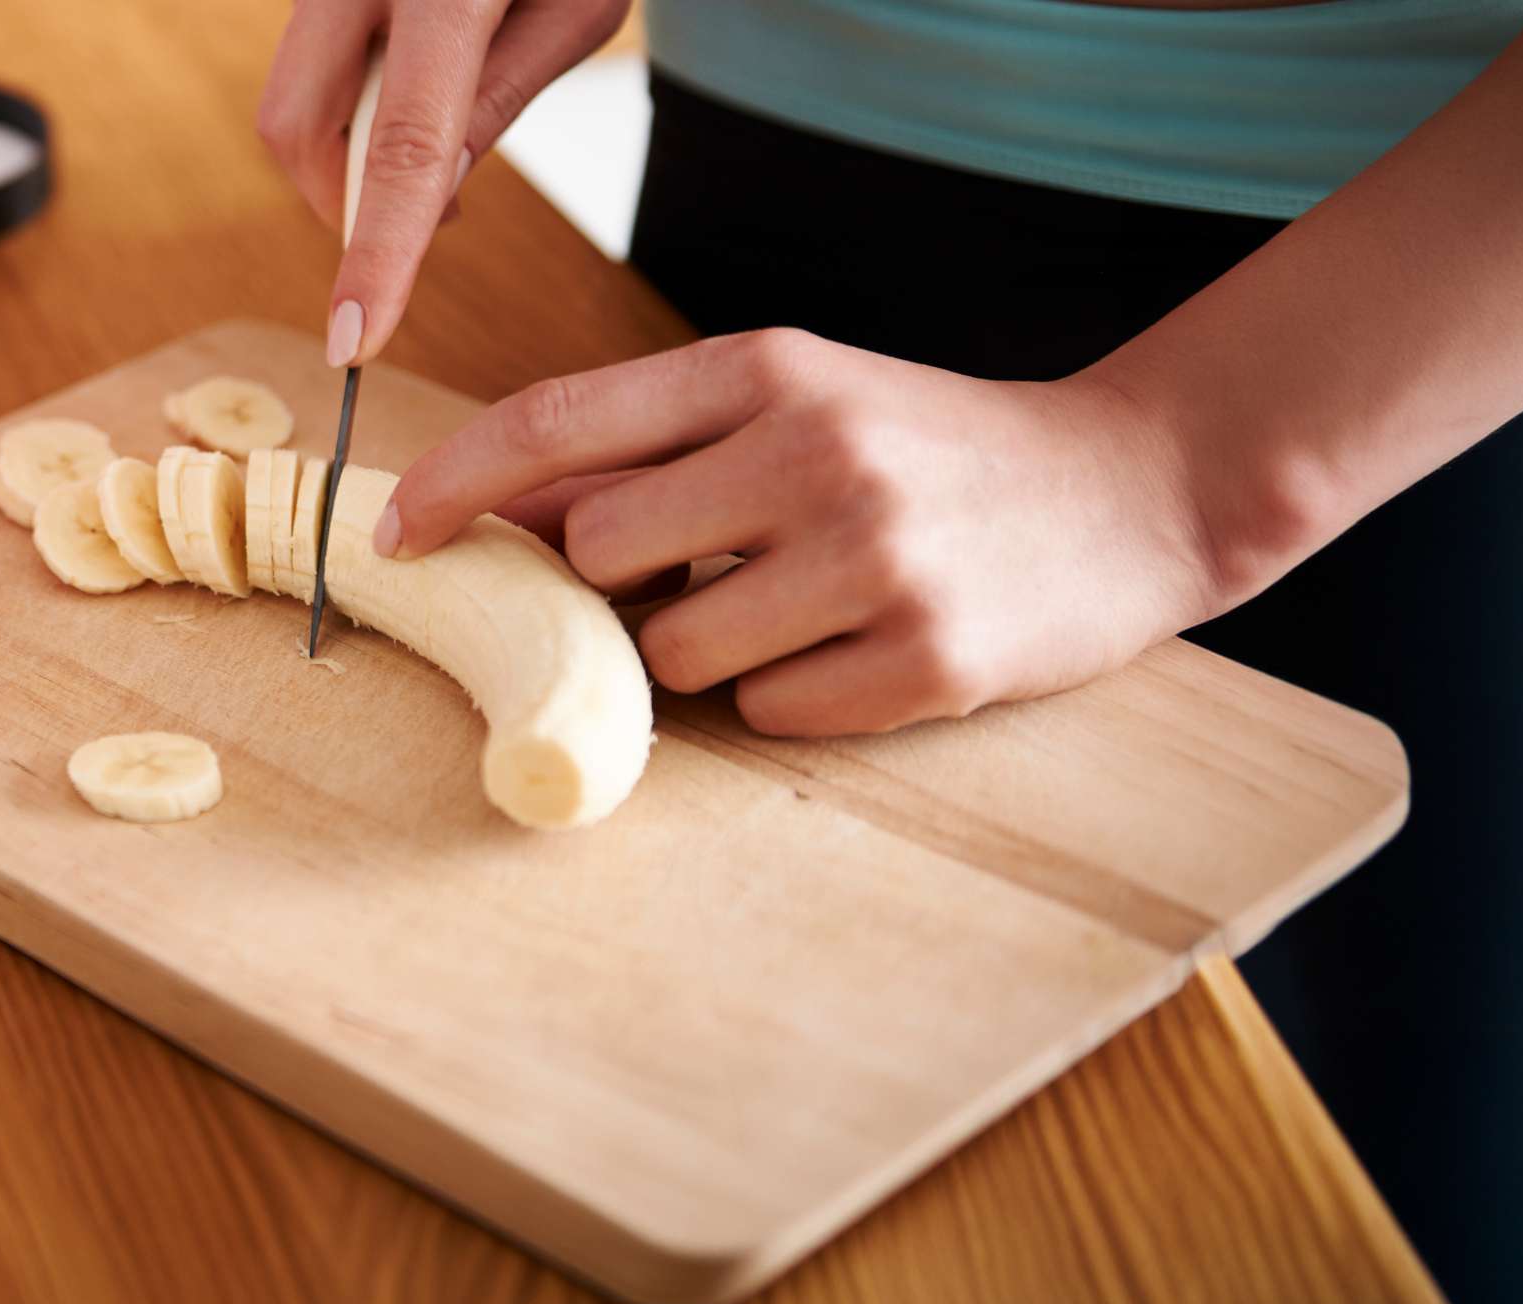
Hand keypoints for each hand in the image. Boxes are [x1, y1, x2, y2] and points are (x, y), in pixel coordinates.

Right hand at [256, 0, 631, 364]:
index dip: (376, 255)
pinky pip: (307, 55)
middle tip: (422, 221)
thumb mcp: (579, 6)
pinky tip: (416, 81)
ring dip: (345, 150)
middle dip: (340, 202)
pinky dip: (347, 98)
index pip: (403, 148)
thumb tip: (429, 196)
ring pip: (288, 98)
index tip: (355, 341)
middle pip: (294, 128)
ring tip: (439, 138)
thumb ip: (500, 99)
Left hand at [380, 329, 1303, 736]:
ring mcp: (873, 560)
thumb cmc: (926, 449)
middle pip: (601, 553)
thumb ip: (652, 444)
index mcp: (768, 370)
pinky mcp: (925, 661)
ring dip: (702, 652)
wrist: (1130, 493)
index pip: (558, 422)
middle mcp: (815, 452)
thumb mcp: (793, 403)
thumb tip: (493, 508)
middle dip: (614, 586)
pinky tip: (858, 649)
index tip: (392, 536)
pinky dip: (792, 697)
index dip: (453, 486)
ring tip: (791, 611)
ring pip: (677, 652)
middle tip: (687, 577)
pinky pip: (771, 713)